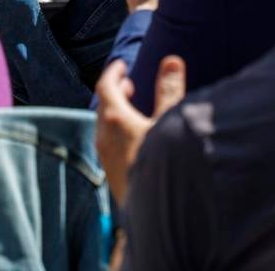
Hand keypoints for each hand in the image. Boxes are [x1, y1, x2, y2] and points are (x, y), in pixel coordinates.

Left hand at [95, 55, 184, 206]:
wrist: (157, 214)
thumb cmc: (164, 165)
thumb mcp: (171, 123)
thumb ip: (170, 91)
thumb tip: (171, 61)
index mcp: (115, 119)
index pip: (106, 86)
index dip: (114, 73)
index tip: (122, 65)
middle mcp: (104, 137)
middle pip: (103, 105)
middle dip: (115, 92)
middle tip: (130, 85)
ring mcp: (106, 157)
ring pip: (105, 126)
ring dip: (116, 113)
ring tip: (132, 110)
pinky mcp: (112, 173)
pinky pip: (109, 144)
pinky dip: (117, 131)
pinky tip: (135, 139)